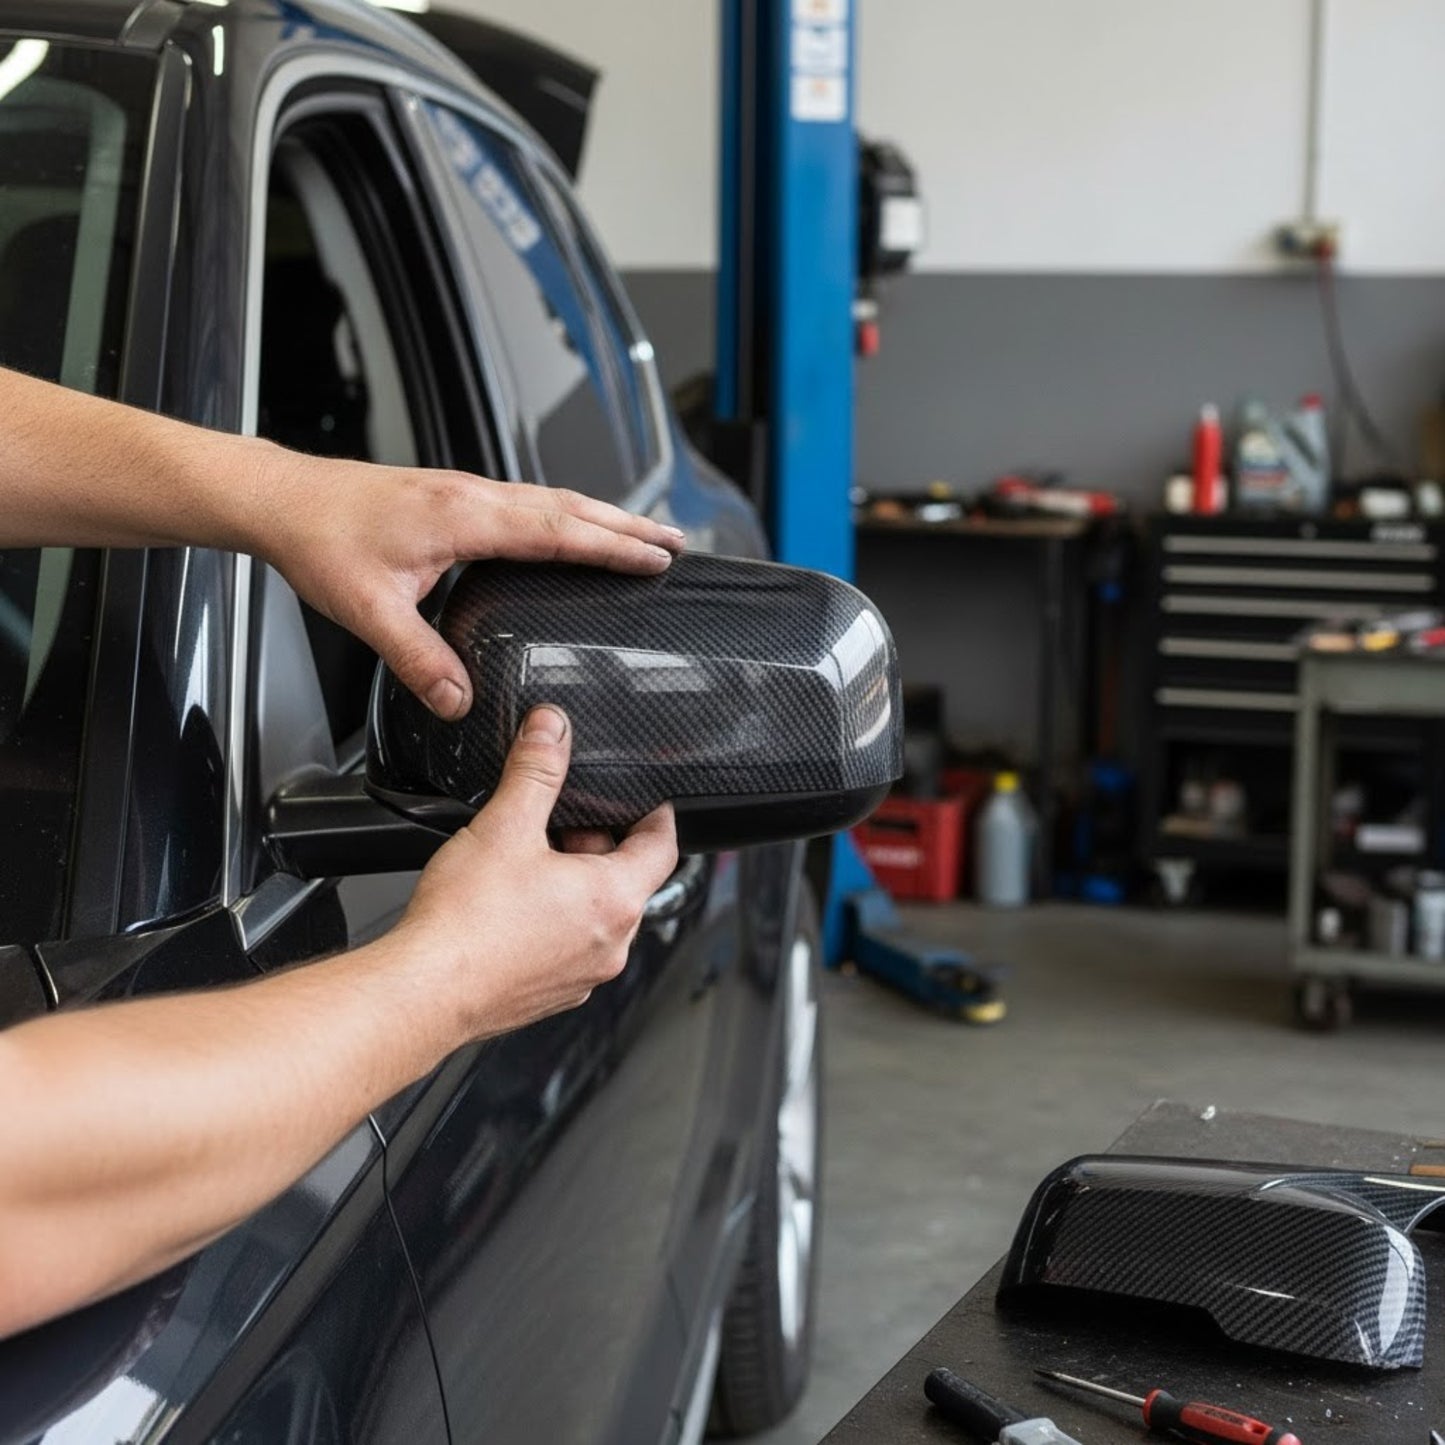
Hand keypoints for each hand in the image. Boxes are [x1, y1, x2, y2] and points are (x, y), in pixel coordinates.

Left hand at [253, 449, 684, 719]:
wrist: (284, 500)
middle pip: (570, 506)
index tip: (655, 557)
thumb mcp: (369, 610)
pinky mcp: (455, 497)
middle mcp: (474, 497)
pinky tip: (569, 529)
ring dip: (601, 515)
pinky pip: (529, 502)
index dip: (612, 545)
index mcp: (465, 518)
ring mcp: (466, 492)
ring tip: (640, 533)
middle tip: (674, 541)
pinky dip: (566, 514)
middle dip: (627, 524)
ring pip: (552, 499)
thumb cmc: (322, 540)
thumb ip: (419, 659)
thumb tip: (460, 701)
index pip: (558, 531)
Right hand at [393, 705, 677, 1044]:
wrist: (424, 991)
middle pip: (627, 879)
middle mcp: (610, 944)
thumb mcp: (505, 826)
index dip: (655, 815)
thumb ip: (534, 771)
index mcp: (614, 900)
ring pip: (595, 915)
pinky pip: (567, 947)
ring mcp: (582, 974)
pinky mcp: (551, 993)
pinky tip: (512, 908)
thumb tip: (550, 731)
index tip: (646, 800)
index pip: (663, 846)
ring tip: (528, 863)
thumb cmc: (465, 924)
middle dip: (598, 846)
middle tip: (559, 823)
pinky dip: (552, 922)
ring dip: (574, 886)